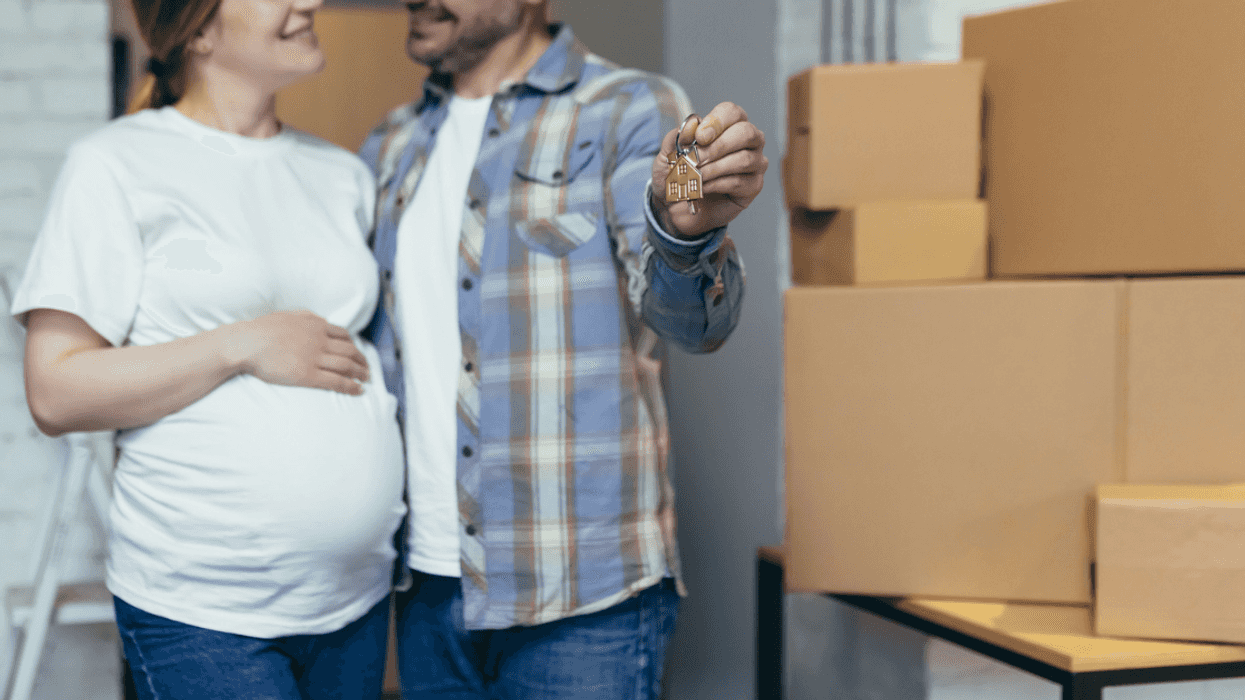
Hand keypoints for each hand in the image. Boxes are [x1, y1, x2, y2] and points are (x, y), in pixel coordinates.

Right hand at [227, 310, 368, 394]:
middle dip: (362, 360)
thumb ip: (306, 317)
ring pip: (347, 366)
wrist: (247, 343)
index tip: (358, 352)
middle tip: (368, 368)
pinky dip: (351, 386)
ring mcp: (315, 358)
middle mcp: (320, 340)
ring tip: (366, 379)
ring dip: (360, 373)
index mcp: (316, 325)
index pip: (343, 335)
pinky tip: (359, 390)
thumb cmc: (262, 329)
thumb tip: (318, 319)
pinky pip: (336, 381)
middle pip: (350, 350)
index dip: (354, 345)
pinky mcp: (308, 375)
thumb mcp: (288, 315)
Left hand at [650, 102, 767, 238]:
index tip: (699, 137)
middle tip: (697, 159)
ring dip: (715, 168)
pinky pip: (740, 181)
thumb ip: (678, 137)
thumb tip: (692, 125)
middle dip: (719, 146)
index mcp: (728, 125)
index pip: (732, 112)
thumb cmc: (677, 175)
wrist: (675, 207)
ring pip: (744, 159)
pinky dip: (717, 184)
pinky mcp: (753, 186)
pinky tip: (702, 187)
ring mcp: (754, 163)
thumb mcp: (669, 154)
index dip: (716, 122)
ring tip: (696, 175)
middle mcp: (747, 141)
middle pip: (746, 132)